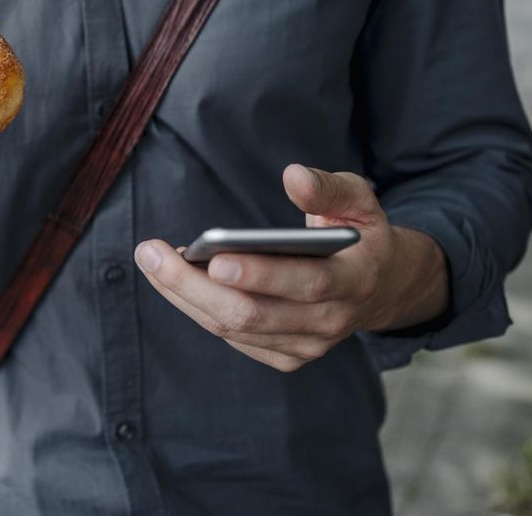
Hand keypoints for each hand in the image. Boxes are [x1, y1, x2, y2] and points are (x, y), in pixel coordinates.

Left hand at [134, 164, 447, 371]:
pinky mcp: (286, 356)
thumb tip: (293, 176)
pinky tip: (173, 280)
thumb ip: (327, 187)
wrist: (381, 287)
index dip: (260, 274)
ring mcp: (307, 345)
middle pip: (253, 314)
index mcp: (355, 280)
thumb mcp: (359, 200)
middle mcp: (331, 321)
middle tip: (151, 254)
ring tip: (152, 261)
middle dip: (194, 286)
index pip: (306, 283)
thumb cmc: (359, 233)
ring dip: (185, 297)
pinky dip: (198, 309)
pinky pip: (233, 338)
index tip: (214, 258)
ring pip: (235, 329)